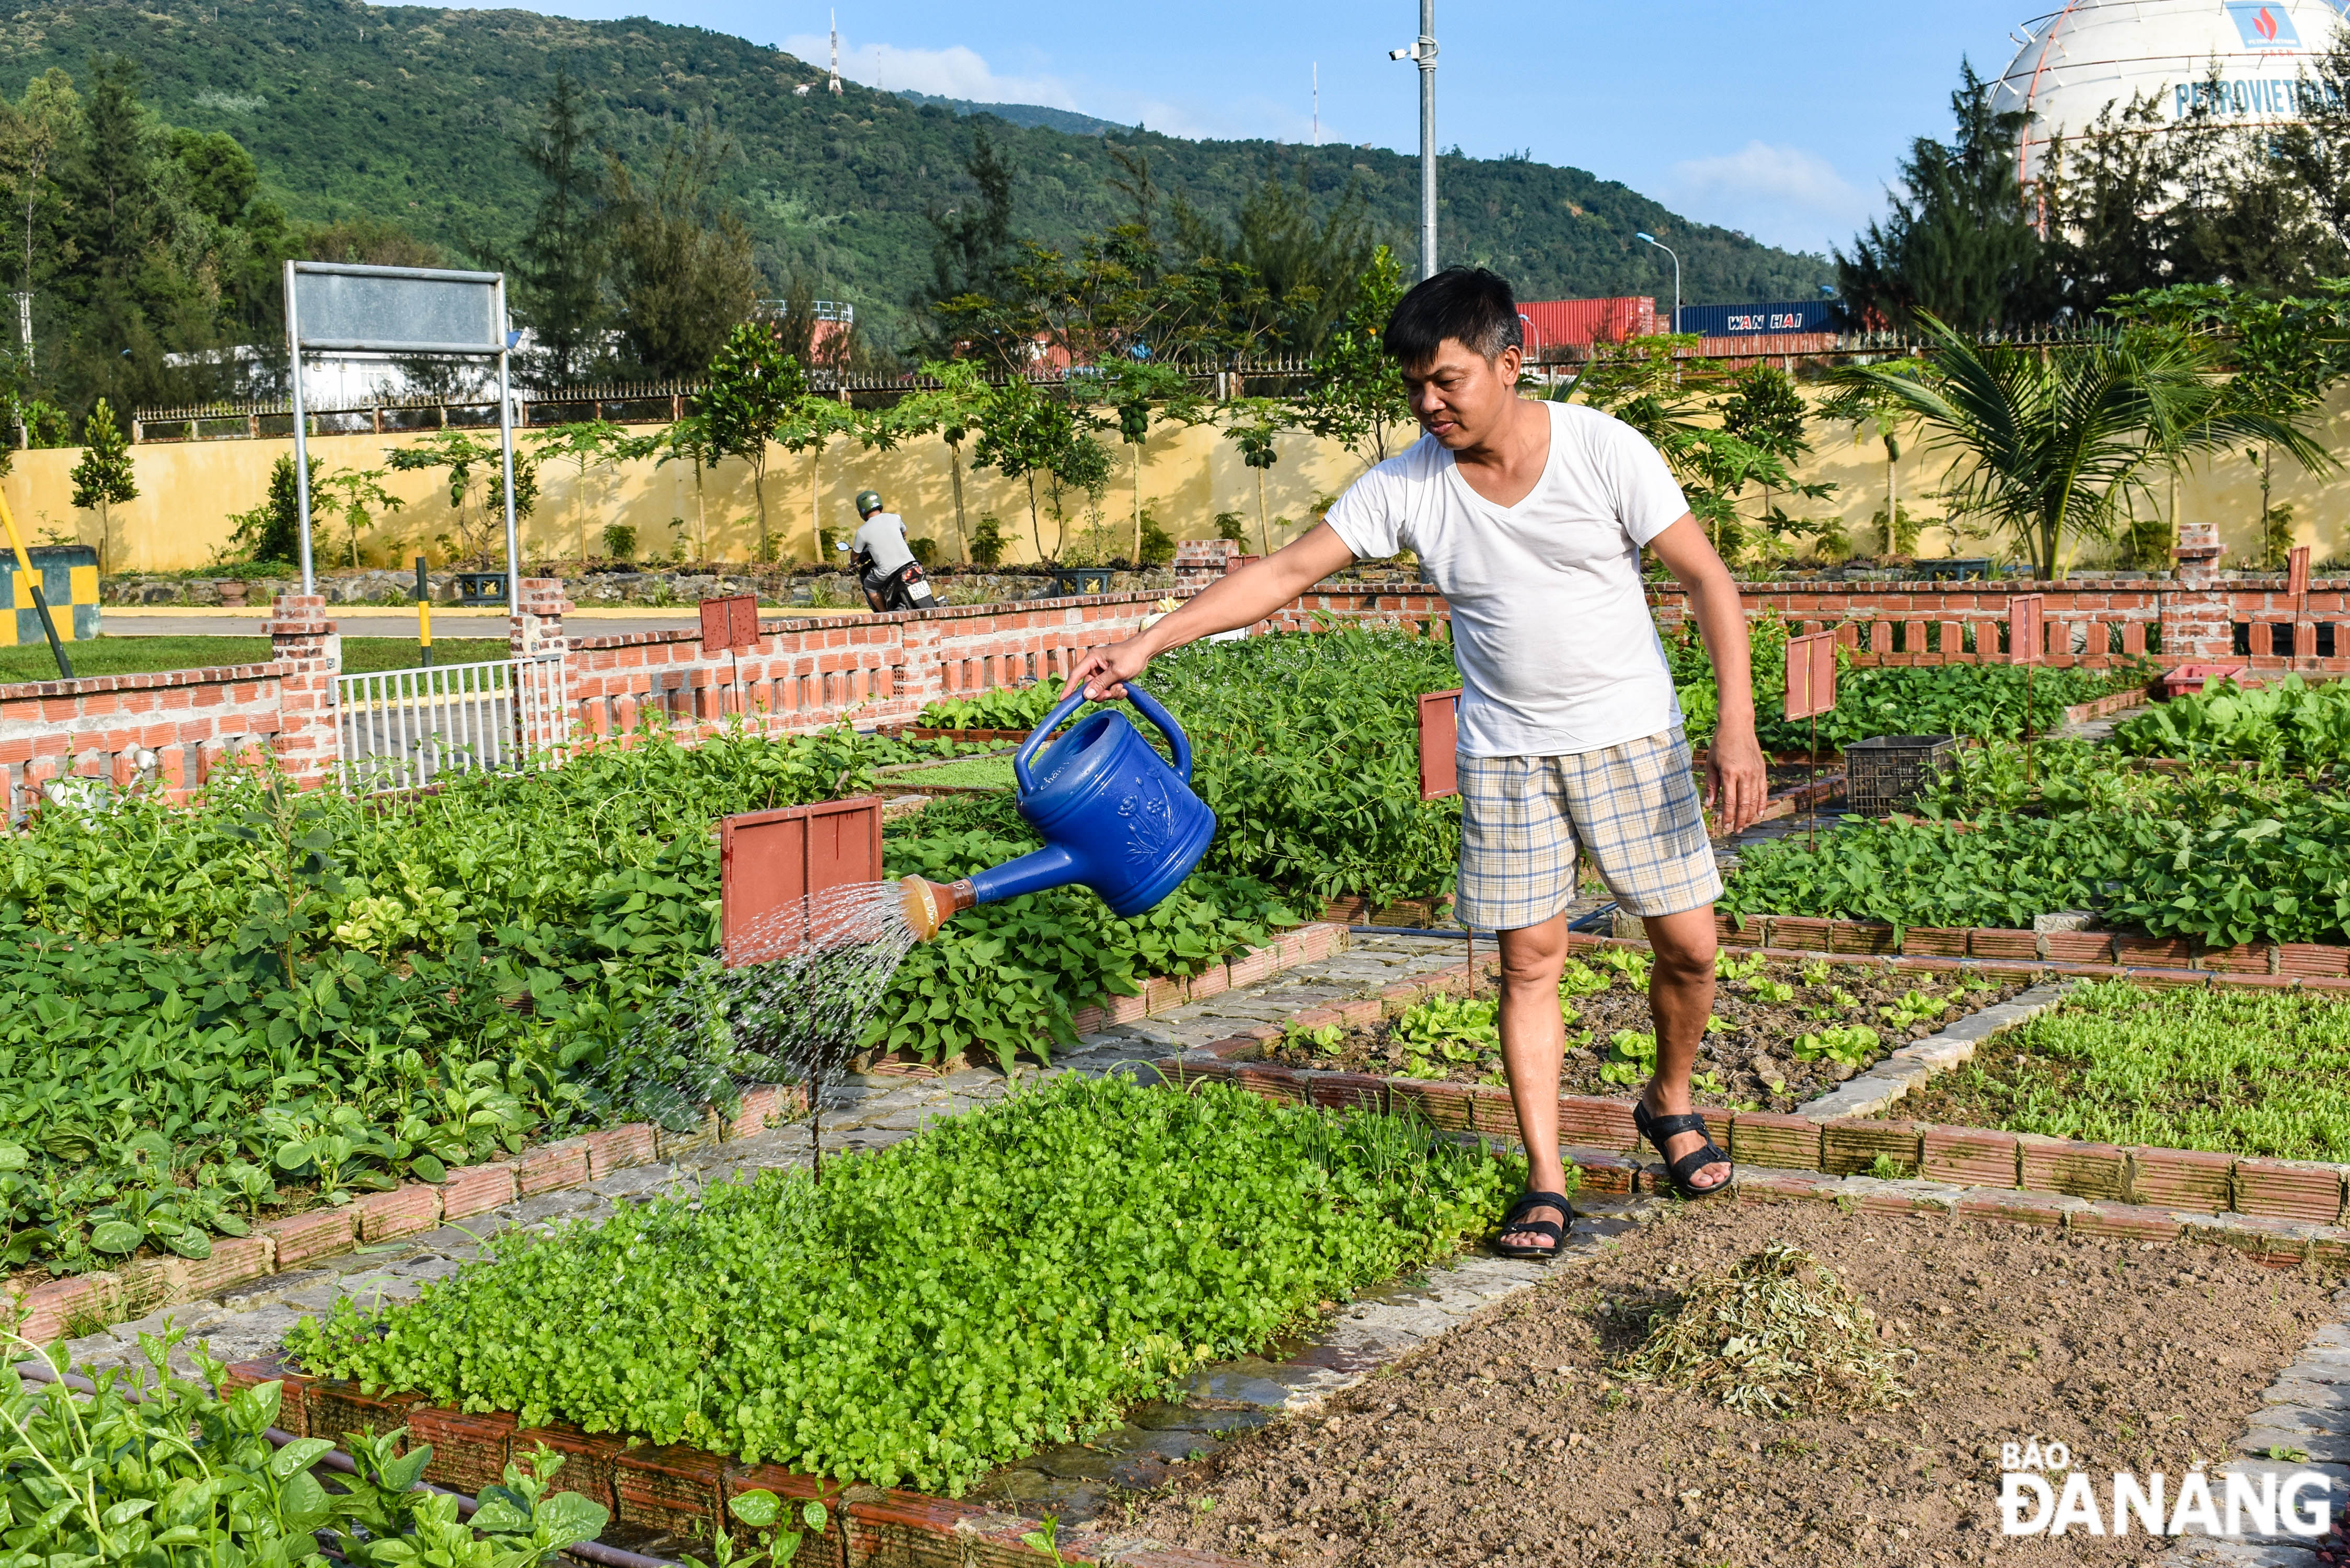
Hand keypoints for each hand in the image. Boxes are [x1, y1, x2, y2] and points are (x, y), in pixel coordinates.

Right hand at [1060, 636, 1154, 701]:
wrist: (1146, 651)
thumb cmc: (1132, 655)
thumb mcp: (1117, 671)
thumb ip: (1101, 683)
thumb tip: (1087, 695)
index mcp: (1092, 659)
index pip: (1076, 675)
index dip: (1069, 688)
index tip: (1062, 699)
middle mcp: (1095, 665)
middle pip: (1089, 686)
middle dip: (1100, 693)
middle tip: (1111, 693)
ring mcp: (1102, 672)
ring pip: (1099, 690)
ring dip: (1110, 693)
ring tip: (1122, 688)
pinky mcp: (1110, 677)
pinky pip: (1107, 690)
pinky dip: (1115, 692)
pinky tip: (1124, 689)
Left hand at [1705, 719, 1767, 836]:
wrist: (1738, 726)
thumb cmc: (1720, 744)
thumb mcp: (1711, 763)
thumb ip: (1711, 785)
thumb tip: (1708, 805)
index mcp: (1729, 773)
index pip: (1730, 802)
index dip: (1728, 816)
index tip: (1725, 826)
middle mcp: (1745, 774)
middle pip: (1744, 804)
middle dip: (1740, 820)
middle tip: (1736, 830)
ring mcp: (1755, 772)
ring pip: (1755, 800)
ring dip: (1750, 815)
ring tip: (1745, 825)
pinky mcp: (1762, 770)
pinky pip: (1763, 791)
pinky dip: (1762, 803)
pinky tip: (1759, 814)